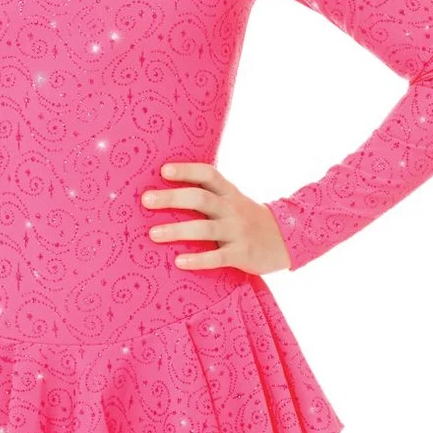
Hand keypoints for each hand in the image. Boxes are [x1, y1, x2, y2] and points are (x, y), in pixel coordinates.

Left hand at [141, 161, 291, 275]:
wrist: (286, 239)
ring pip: (205, 228)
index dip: (186, 170)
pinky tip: (180, 261)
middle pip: (201, 199)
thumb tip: (164, 190)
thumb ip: (207, 194)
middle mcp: (232, 208)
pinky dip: (198, 260)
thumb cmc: (246, 218)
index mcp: (228, 192)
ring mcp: (237, 231)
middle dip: (172, 198)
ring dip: (178, 230)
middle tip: (146, 200)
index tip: (163, 170)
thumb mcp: (232, 200)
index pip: (208, 174)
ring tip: (153, 234)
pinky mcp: (242, 254)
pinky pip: (218, 257)